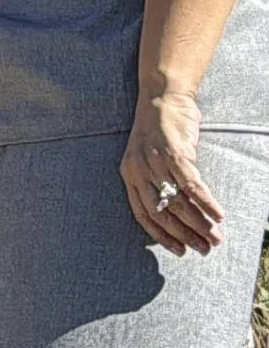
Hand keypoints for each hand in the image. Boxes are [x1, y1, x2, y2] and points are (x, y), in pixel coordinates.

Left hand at [125, 91, 227, 254]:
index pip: (143, 215)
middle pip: (162, 213)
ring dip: (200, 223)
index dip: (162, 235)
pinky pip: (192, 185)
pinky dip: (206, 202)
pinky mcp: (175, 153)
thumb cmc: (158, 132)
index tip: (179, 250)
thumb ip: (157, 184)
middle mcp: (139, 171)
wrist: (162, 97)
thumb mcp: (148, 159)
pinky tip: (219, 215)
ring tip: (216, 237)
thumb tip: (178, 215)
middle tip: (204, 249)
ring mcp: (156, 162)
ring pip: (179, 202)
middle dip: (185, 235)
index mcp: (129, 175)